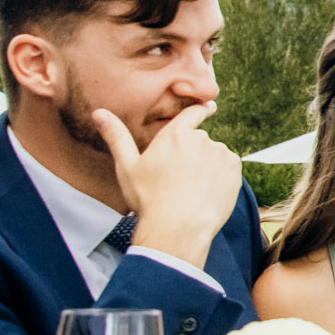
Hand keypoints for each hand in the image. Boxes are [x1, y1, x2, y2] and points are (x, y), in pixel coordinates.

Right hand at [93, 101, 242, 266]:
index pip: (193, 113)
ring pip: (215, 156)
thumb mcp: (127, 167)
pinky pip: (229, 169)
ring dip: (207, 167)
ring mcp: (221, 153)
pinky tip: (206, 192)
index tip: (208, 107)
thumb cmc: (148, 198)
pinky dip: (221, 177)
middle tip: (179, 178)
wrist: (177, 226)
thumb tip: (99, 112)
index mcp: (175, 134)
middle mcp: (201, 138)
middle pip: (200, 142)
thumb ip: (117, 137)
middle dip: (193, 155)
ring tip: (191, 189)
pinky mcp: (235, 169)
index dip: (200, 110)